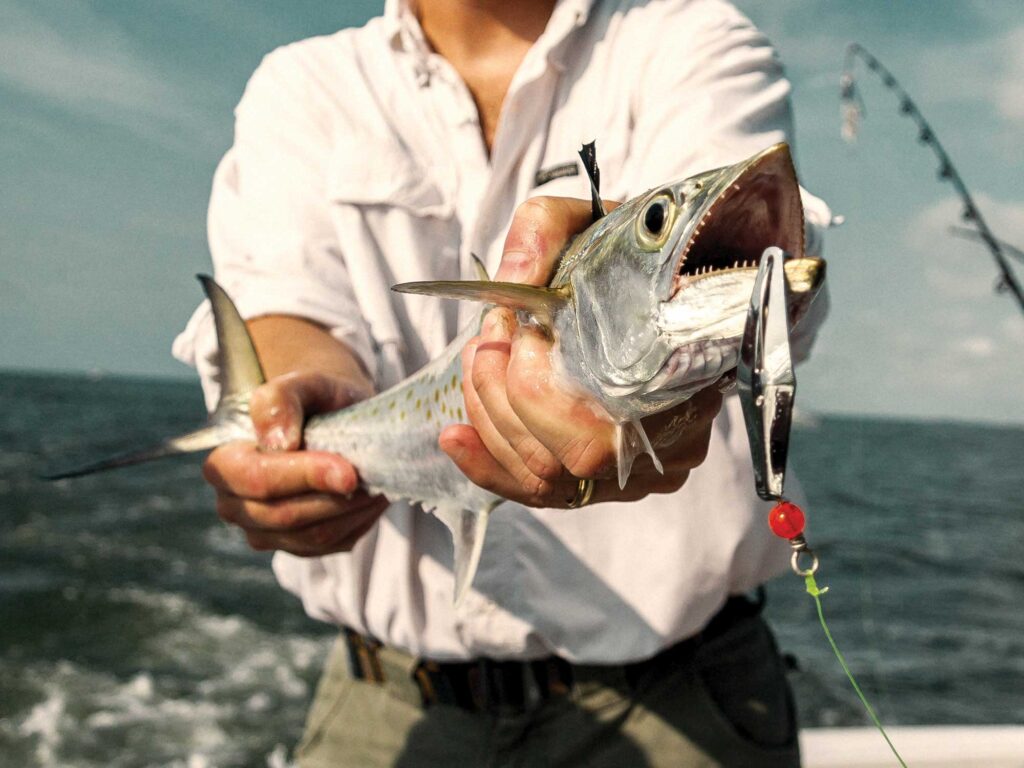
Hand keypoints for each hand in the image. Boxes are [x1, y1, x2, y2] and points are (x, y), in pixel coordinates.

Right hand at [202, 371, 387, 555]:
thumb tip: (279, 442)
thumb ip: (280, 401)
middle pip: (285, 515)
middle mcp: (236, 506)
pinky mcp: (300, 547)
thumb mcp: (300, 384)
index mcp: (224, 465)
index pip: (257, 480)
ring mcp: (266, 533)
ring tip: (375, 481)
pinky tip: (370, 496)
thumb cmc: (313, 400)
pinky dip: (360, 521)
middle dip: (334, 496)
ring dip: (353, 510)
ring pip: (313, 536)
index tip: (348, 472)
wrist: (333, 419)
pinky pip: (334, 544)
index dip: (304, 477)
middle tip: (370, 475)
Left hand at [440, 197, 722, 507]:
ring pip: (546, 479)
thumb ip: (543, 235)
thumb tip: (506, 287)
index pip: (594, 427)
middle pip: (564, 458)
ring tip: (474, 361)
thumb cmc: (633, 255)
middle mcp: (671, 441)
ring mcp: (641, 468)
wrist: (674, 278)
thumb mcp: (590, 219)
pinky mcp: (610, 478)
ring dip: (489, 418)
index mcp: (681, 381)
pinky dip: (488, 467)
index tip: (514, 323)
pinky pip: (541, 492)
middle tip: (487, 335)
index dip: (531, 384)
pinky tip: (454, 436)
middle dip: (499, 393)